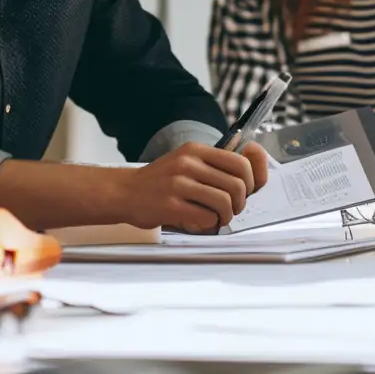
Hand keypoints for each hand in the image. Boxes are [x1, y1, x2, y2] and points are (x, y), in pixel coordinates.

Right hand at [121, 141, 268, 232]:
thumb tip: (247, 176)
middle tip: (235, 209)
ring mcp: (178, 185)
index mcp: (197, 151)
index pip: (239, 162)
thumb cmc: (160, 180)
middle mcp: (189, 164)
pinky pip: (205, 216)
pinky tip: (205, 222)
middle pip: (235, 184)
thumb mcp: (186, 161)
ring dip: (228, 214)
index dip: (251, 180)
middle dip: (241, 201)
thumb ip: (212, 165)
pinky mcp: (169, 206)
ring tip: (222, 218)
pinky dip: (211, 222)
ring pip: (223, 201)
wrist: (123, 192)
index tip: (247, 190)